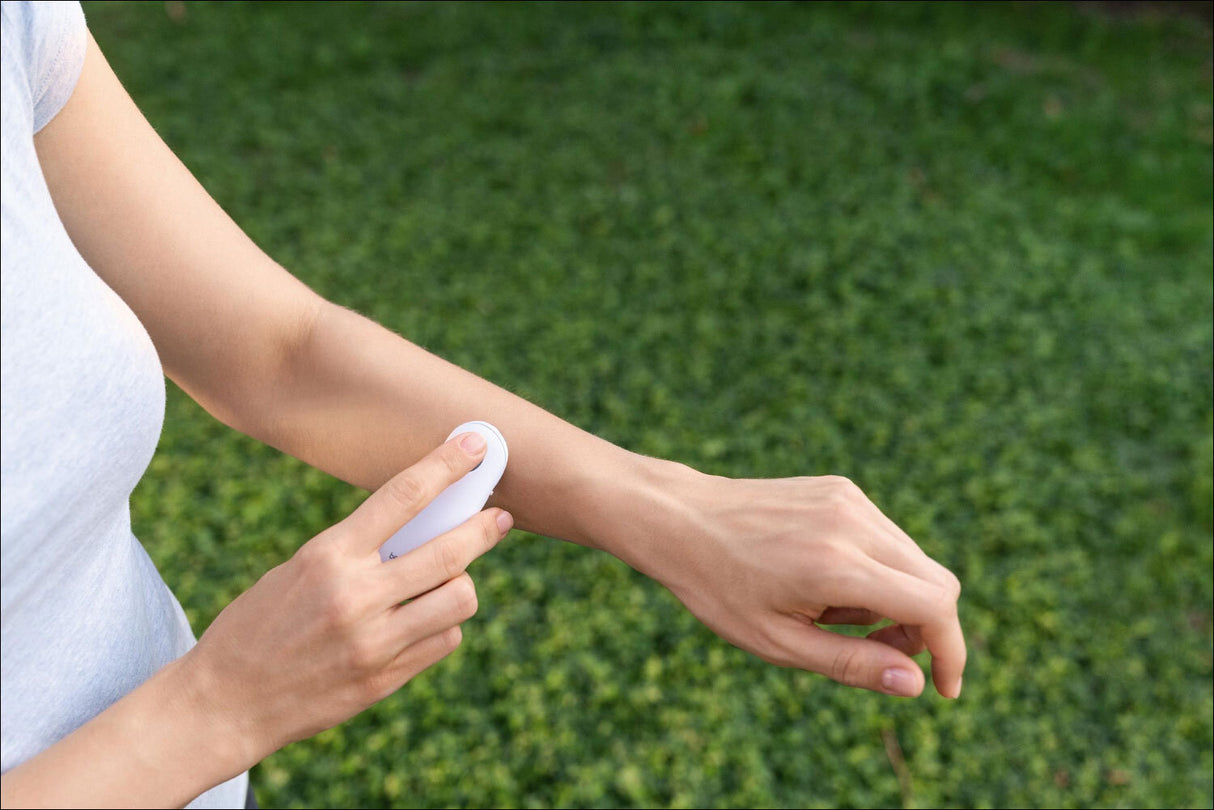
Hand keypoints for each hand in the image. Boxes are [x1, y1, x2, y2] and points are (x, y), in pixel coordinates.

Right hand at [180, 432, 512, 766]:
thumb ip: (357, 552)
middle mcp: (355, 596)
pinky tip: (423, 623)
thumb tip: (422, 531)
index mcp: (328, 556)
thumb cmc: (259, 625)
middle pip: (449, 550)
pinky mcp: (383, 679)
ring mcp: (374, 642)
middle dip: (484, 527)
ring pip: (459, 599)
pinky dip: (442, 626)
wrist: (222, 704)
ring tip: (447, 582)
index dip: (447, 465)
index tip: (477, 446)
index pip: (403, 495)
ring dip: (461, 585)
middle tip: (500, 516)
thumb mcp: (298, 571)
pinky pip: (444, 641)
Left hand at [645, 472, 964, 697]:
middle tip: (875, 651)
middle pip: (937, 582)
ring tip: (831, 612)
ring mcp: (849, 499)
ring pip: (914, 561)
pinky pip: (887, 537)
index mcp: (836, 566)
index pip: (934, 606)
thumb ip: (850, 664)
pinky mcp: (842, 489)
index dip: (951, 652)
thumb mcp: (777, 642)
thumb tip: (915, 683)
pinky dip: (877, 569)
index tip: (943, 689)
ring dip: (898, 599)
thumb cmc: (719, 588)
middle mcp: (851, 524)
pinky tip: (824, 580)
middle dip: (924, 629)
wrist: (679, 519)